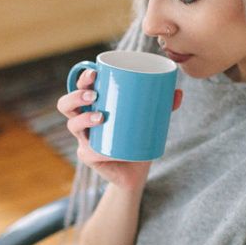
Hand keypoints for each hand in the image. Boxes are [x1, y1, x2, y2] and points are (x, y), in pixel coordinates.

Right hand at [58, 69, 182, 190]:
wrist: (135, 172)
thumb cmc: (138, 139)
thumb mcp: (151, 120)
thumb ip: (163, 106)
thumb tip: (178, 93)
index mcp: (93, 105)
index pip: (80, 87)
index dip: (82, 78)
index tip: (95, 72)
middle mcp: (83, 120)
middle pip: (66, 104)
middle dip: (76, 95)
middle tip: (94, 94)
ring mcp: (84, 139)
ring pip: (72, 124)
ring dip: (83, 118)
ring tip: (100, 116)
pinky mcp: (89, 156)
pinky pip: (87, 151)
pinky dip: (94, 148)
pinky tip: (99, 148)